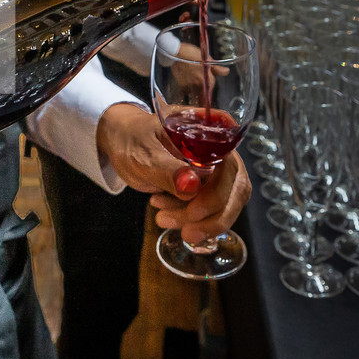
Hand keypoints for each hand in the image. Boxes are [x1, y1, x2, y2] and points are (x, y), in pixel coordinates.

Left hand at [95, 103, 251, 244]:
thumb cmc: (134, 139)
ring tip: (162, 217)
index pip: (231, 166)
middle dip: (209, 216)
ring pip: (225, 205)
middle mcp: (222, 149)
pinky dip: (192, 220)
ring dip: (199, 222)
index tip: (193, 212)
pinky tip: (166, 212)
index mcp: (211, 130)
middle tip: (181, 228)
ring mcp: (218, 170)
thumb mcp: (144, 153)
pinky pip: (213, 211)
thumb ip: (166, 169)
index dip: (218, 193)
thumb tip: (193, 187)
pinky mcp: (210, 188)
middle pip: (234, 190)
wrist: (124, 141)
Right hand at [165, 41, 228, 95]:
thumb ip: (216, 68)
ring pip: (196, 90)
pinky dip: (188, 85)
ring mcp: (189, 86)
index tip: (207, 77)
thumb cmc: (190, 53)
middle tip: (198, 76)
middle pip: (204, 90)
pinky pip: (187, 89)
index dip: (210, 81)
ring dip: (195, 86)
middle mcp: (199, 84)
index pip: (212, 85)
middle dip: (203, 86)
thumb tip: (226, 72)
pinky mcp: (181, 86)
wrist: (173, 52)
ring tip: (191, 75)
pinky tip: (186, 77)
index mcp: (207, 78)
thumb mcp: (205, 58)